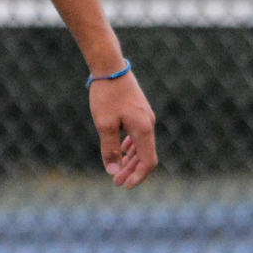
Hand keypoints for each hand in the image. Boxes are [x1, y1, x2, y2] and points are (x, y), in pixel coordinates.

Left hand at [88, 71, 156, 187]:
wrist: (110, 67)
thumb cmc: (106, 95)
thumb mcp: (104, 124)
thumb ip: (109, 149)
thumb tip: (113, 171)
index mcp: (143, 129)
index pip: (148, 161)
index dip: (138, 176)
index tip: (124, 185)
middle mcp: (148, 124)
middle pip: (145, 156)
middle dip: (131, 170)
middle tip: (115, 181)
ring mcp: (145, 117)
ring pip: (142, 145)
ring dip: (130, 159)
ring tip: (116, 170)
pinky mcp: (139, 111)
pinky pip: (138, 135)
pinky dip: (131, 146)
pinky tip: (121, 150)